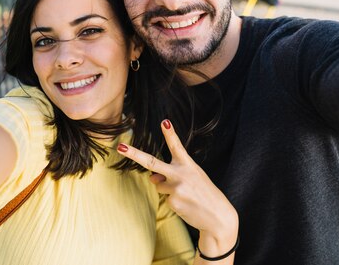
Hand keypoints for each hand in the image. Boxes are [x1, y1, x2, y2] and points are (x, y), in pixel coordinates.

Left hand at [117, 119, 238, 255]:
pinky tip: (186, 204)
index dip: (170, 133)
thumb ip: (172, 173)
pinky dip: (173, 201)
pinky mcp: (173, 200)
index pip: (176, 146)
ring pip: (158, 184)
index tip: (164, 122)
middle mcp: (180, 173)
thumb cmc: (204, 194)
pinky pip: (164, 198)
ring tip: (186, 195)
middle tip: (120, 147)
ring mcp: (175, 187)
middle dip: (134, 154)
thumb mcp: (192, 178)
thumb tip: (152, 178)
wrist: (218, 217)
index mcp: (188, 164)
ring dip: (168, 189)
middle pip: (151, 162)